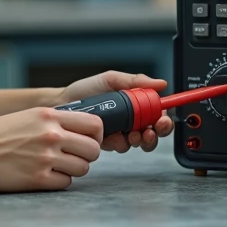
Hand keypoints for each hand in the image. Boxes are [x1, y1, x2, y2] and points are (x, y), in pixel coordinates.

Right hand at [0, 107, 102, 192]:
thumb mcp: (27, 116)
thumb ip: (53, 121)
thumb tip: (80, 131)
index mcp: (49, 115)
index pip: (94, 124)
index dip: (95, 135)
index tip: (88, 140)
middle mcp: (51, 135)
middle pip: (93, 149)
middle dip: (86, 155)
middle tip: (73, 157)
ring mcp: (46, 158)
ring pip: (82, 168)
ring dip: (73, 170)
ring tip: (56, 167)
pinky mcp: (38, 179)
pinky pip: (65, 183)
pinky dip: (58, 181)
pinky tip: (44, 176)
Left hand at [56, 70, 174, 153]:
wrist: (63, 104)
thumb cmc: (84, 90)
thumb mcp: (111, 79)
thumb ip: (135, 81)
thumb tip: (160, 83)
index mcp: (135, 104)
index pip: (157, 113)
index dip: (164, 119)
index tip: (162, 119)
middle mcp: (131, 119)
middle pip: (154, 132)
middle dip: (156, 134)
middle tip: (151, 131)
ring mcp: (121, 132)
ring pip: (140, 142)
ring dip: (141, 140)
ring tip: (133, 134)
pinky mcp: (109, 143)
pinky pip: (122, 147)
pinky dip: (122, 143)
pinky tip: (116, 137)